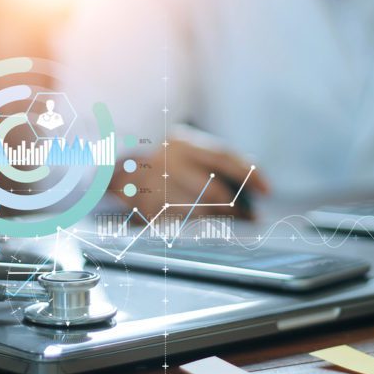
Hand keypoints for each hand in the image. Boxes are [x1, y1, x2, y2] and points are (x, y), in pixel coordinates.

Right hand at [113, 138, 269, 218]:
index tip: (267, 189)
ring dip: (219, 222)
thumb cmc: (156, 166)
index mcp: (182, 143)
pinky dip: (196, 229)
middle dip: (238, 208)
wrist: (106, 174)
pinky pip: (180, 225)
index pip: (224, 157)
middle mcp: (168, 162)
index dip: (249, 174)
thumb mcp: (181, 152)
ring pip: (199, 213)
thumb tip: (249, 178)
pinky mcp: (145, 210)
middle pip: (215, 191)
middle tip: (251, 217)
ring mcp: (155, 187)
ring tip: (230, 225)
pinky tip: (203, 230)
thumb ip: (211, 160)